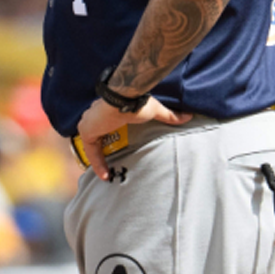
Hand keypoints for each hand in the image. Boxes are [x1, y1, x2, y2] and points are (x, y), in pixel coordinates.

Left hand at [75, 96, 191, 180]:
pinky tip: (105, 175)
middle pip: (96, 137)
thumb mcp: (154, 110)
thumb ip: (168, 115)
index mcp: (107, 111)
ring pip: (92, 146)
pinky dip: (97, 163)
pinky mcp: (87, 132)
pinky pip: (90, 152)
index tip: (114, 154)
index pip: (104, 128)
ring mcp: (88, 123)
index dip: (108, 141)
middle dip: (102, 151)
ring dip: (98, 159)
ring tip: (108, 174)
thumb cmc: (136, 101)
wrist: (124, 98)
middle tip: (111, 166)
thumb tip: (187, 116)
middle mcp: (94, 116)